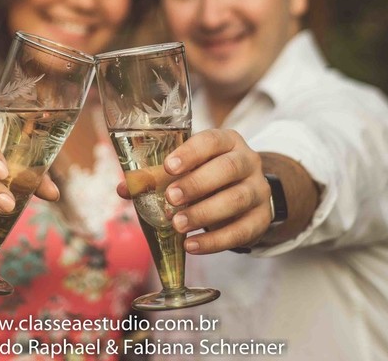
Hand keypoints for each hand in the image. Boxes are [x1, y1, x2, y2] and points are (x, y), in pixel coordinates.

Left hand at [116, 128, 270, 253]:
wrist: (248, 194)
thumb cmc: (210, 176)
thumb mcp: (189, 169)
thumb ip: (158, 177)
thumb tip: (125, 188)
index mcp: (228, 142)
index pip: (212, 140)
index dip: (191, 152)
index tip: (169, 166)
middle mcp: (248, 162)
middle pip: (228, 168)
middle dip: (197, 184)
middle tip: (171, 198)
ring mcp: (258, 191)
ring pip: (237, 199)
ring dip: (205, 213)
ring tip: (178, 225)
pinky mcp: (261, 219)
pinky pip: (241, 231)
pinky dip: (215, 241)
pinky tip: (192, 246)